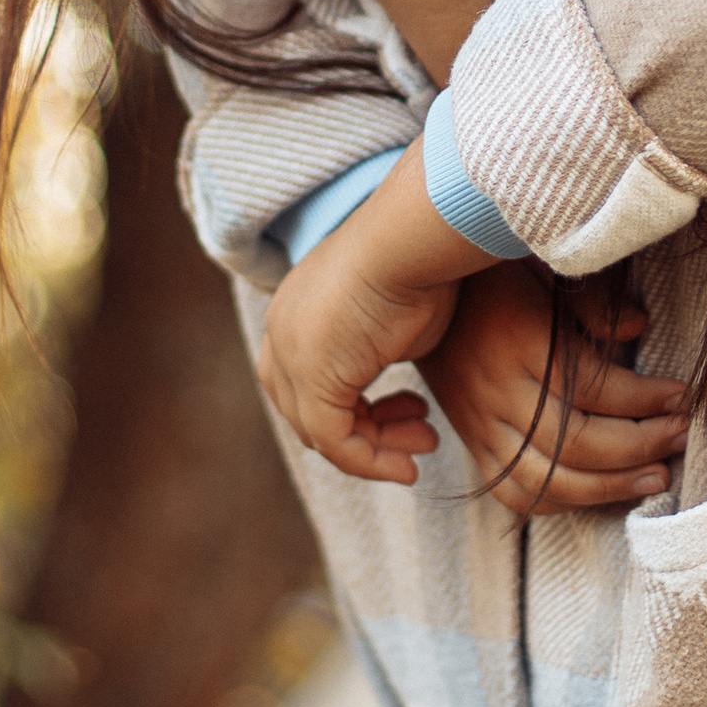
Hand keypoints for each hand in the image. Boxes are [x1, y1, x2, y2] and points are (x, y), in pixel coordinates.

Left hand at [257, 144, 493, 483]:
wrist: (413, 239)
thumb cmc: (419, 265)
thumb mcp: (395, 319)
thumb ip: (380, 354)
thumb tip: (396, 384)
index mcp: (295, 311)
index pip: (308, 383)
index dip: (359, 410)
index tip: (413, 408)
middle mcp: (282, 333)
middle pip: (308, 412)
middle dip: (367, 431)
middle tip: (422, 433)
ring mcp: (290, 354)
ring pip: (321, 432)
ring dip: (375, 450)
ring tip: (425, 444)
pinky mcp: (311, 377)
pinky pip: (334, 440)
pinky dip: (370, 461)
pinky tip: (409, 466)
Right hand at [422, 265, 686, 515]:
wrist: (409, 293)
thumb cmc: (490, 277)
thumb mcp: (539, 268)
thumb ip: (589, 300)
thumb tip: (637, 327)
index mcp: (520, 339)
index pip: (592, 386)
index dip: (645, 398)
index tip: (683, 396)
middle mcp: (498, 389)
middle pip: (575, 442)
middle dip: (638, 447)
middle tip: (680, 439)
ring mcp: (481, 423)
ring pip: (546, 480)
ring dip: (608, 489)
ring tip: (655, 477)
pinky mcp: (472, 443)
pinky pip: (513, 492)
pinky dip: (559, 503)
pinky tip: (599, 493)